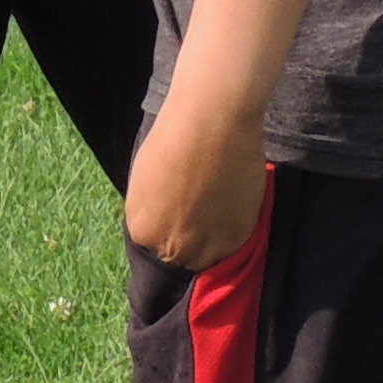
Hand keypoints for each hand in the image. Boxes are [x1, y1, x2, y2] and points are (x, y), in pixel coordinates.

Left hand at [125, 92, 267, 271]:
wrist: (214, 121)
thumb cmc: (174, 137)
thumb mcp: (146, 180)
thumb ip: (154, 210)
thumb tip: (166, 220)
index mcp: (143, 231)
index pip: (152, 251)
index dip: (167, 235)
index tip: (178, 221)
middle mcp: (173, 248)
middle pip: (180, 261)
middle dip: (188, 244)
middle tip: (200, 218)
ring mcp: (208, 247)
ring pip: (209, 259)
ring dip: (212, 243)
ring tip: (218, 211)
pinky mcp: (238, 238)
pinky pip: (233, 246)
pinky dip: (233, 231)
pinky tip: (231, 204)